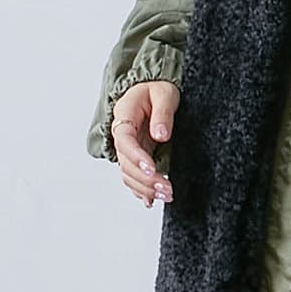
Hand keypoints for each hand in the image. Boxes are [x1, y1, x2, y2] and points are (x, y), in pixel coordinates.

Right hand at [109, 80, 179, 207]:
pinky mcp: (135, 157)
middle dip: (146, 179)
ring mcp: (127, 148)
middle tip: (168, 189)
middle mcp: (122, 135)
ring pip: (128, 174)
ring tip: (167, 195)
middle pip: (126, 163)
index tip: (153, 169)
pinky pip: (133, 177)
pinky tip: (151, 201)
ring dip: (145, 188)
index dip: (137, 157)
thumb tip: (161, 135)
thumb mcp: (165, 94)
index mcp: (124, 116)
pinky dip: (140, 191)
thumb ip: (163, 113)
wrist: (154, 91)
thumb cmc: (159, 90)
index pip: (125, 141)